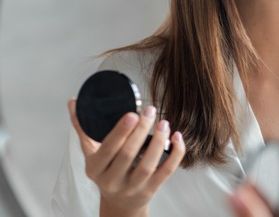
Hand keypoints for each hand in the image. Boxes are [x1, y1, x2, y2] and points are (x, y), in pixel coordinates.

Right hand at [68, 98, 185, 216]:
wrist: (120, 203)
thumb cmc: (106, 171)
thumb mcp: (91, 153)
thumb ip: (83, 128)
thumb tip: (73, 102)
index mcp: (95, 168)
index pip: (108, 149)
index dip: (121, 132)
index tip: (132, 114)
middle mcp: (112, 180)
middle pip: (127, 155)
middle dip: (141, 131)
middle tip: (150, 111)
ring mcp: (132, 187)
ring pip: (147, 165)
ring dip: (158, 142)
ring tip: (164, 123)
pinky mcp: (150, 190)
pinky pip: (166, 171)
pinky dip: (175, 154)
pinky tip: (177, 137)